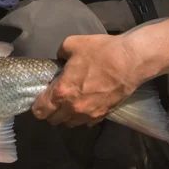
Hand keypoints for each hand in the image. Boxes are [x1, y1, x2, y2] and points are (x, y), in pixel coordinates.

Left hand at [30, 33, 145, 127]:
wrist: (130, 61)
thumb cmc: (101, 51)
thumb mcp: (73, 44)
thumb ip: (60, 54)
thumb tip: (60, 59)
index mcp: (62, 92)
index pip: (41, 111)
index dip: (37, 107)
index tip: (39, 100)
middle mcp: (73, 108)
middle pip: (54, 121)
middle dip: (50, 113)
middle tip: (53, 101)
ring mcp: (89, 114)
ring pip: (70, 124)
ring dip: (66, 116)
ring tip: (68, 104)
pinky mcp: (103, 115)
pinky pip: (86, 122)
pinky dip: (82, 117)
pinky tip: (85, 105)